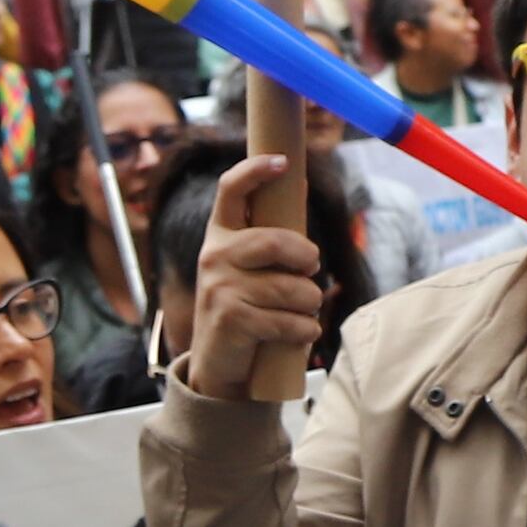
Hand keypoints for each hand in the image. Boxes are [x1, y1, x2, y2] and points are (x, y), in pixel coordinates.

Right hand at [181, 154, 324, 400]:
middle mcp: (214, 255)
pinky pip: (286, 319)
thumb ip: (272, 234)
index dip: (255, 170)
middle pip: (275, 241)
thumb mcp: (252, 268)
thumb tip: (299, 182)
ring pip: (289, 287)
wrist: (218, 365)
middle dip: (307, 258)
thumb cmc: (246, 309)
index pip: (231, 190)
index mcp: (221, 234)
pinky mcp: (230, 319)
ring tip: (304, 311)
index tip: (283, 161)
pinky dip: (304, 329)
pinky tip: (302, 332)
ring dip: (309, 303)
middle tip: (312, 270)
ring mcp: (219, 287)